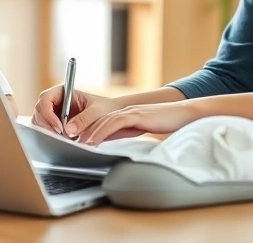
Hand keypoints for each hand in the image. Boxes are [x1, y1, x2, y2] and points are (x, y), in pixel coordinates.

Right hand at [32, 85, 123, 138]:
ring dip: (49, 133)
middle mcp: (55, 102)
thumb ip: (84, 119)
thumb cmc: (105, 108)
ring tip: (66, 139)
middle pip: (39, 113)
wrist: (111, 116)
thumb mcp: (97, 112)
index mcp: (62, 92)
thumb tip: (68, 130)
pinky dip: (52, 138)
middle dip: (47, 126)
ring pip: (40, 124)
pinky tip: (65, 141)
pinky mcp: (56, 126)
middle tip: (61, 137)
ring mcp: (54, 114)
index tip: (59, 127)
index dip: (47, 113)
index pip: (45, 99)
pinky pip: (46, 132)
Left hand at [78, 101, 200, 145]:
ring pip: (102, 120)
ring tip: (76, 143)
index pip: (101, 120)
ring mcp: (130, 111)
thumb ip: (128, 132)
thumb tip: (114, 143)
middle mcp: (125, 110)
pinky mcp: (136, 115)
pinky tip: (93, 141)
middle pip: (97, 119)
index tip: (75, 140)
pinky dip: (101, 132)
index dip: (87, 129)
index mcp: (125, 113)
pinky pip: (114, 123)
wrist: (184, 114)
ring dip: (88, 132)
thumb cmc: (167, 123)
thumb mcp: (143, 129)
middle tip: (68, 142)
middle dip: (82, 130)